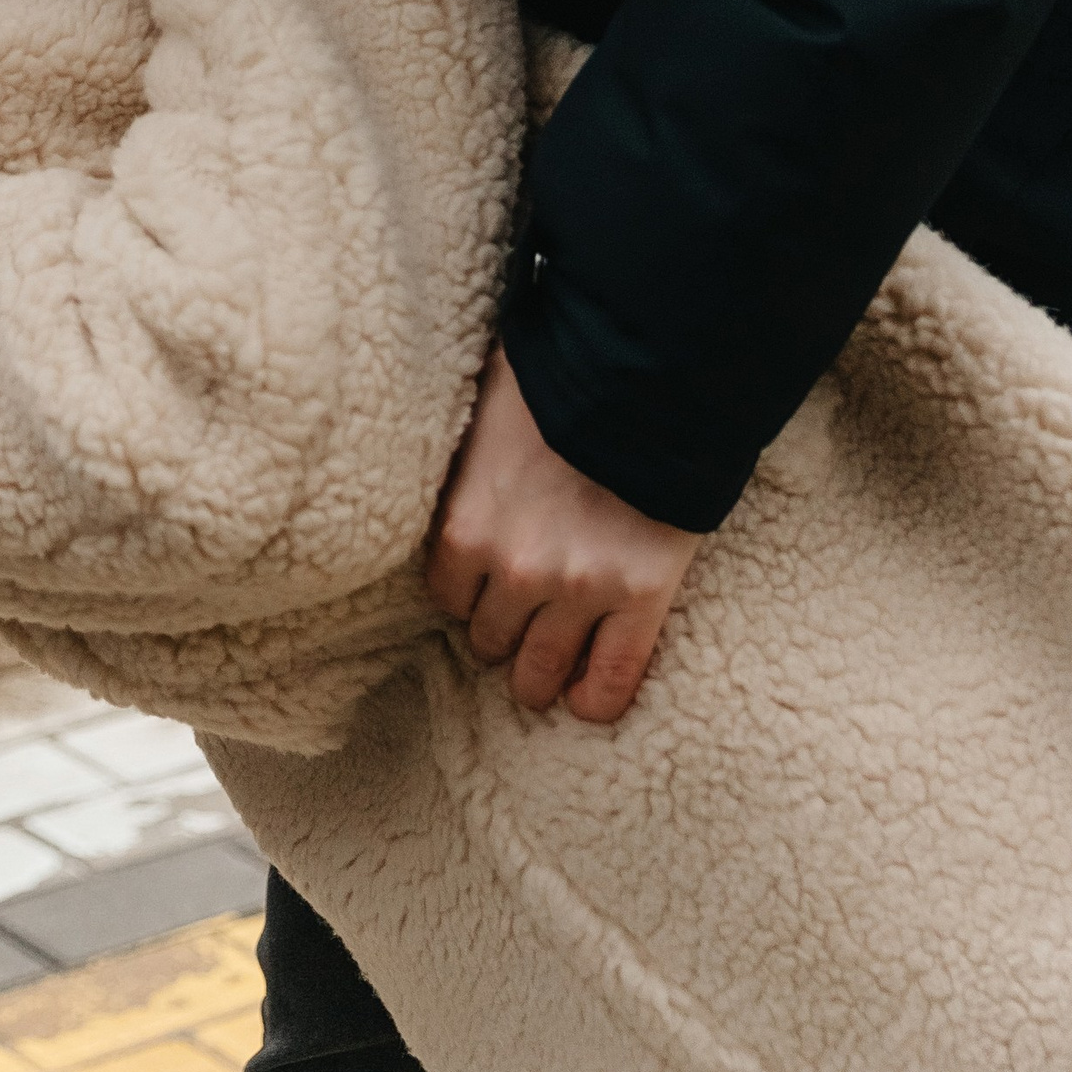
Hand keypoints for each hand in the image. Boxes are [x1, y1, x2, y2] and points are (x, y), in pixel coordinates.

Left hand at [427, 345, 700, 723]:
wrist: (641, 372)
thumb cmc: (556, 376)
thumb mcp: (483, 405)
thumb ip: (464, 455)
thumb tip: (431, 443)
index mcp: (465, 525)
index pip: (446, 596)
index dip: (467, 591)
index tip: (483, 583)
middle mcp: (513, 569)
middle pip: (489, 642)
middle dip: (503, 632)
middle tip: (522, 618)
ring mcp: (579, 590)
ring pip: (541, 672)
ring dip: (541, 673)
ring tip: (550, 664)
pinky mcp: (641, 598)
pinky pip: (613, 680)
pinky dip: (597, 699)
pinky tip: (588, 699)